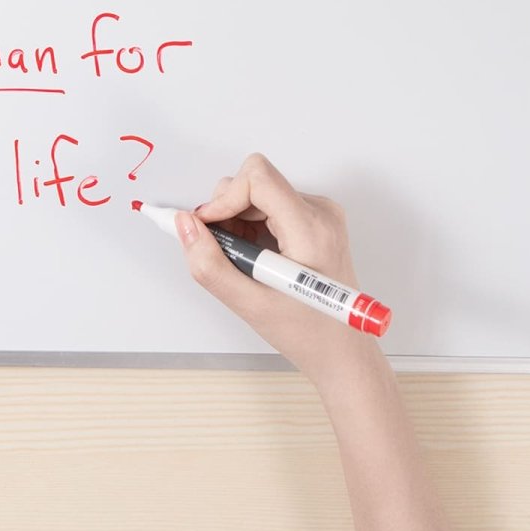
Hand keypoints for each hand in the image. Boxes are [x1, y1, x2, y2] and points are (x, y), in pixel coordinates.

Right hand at [176, 153, 379, 385]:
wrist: (344, 352)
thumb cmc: (308, 334)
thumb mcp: (249, 305)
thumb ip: (210, 264)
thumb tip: (185, 225)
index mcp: (311, 229)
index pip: (257, 177)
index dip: (224, 197)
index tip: (207, 225)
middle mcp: (320, 212)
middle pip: (255, 181)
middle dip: (227, 210)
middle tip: (221, 249)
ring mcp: (319, 214)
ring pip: (259, 191)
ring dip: (237, 219)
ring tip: (240, 258)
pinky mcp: (314, 220)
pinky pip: (269, 204)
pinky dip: (250, 225)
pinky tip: (253, 256)